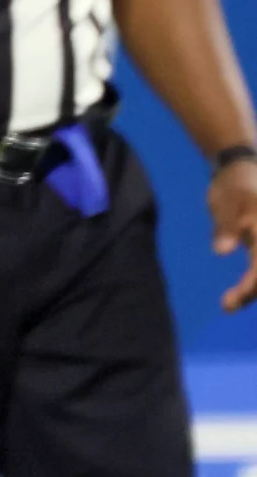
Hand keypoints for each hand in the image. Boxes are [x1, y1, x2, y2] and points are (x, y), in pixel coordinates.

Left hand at [209, 159, 256, 311]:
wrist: (240, 170)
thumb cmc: (232, 186)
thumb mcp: (224, 205)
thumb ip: (225, 228)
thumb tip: (222, 251)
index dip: (251, 287)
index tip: (230, 302)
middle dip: (254, 292)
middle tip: (227, 306)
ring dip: (254, 289)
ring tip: (229, 304)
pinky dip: (253, 281)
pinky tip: (239, 293)